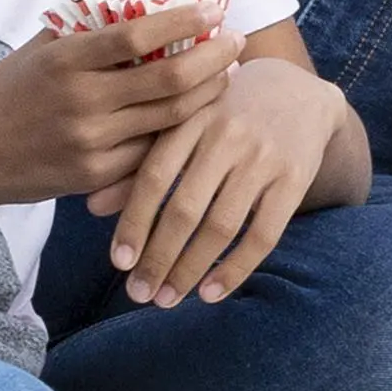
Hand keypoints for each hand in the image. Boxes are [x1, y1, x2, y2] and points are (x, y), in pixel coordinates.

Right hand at [0, 18, 216, 206]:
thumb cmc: (6, 91)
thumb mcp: (40, 50)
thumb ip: (87, 29)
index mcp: (67, 60)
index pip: (139, 35)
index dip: (185, 21)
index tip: (214, 10)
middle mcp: (83, 101)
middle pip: (170, 79)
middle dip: (215, 59)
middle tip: (237, 43)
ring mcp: (92, 143)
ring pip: (171, 119)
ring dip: (208, 95)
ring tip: (227, 75)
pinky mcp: (96, 176)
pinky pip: (151, 152)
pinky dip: (178, 132)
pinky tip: (197, 115)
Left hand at [100, 50, 362, 305]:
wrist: (299, 91)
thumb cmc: (223, 115)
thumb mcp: (182, 125)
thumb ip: (140, 162)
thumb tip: (92, 207)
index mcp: (191, 118)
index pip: (154, 177)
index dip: (134, 223)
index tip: (119, 262)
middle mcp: (227, 134)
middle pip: (185, 208)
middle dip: (158, 258)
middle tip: (138, 293)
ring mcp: (264, 157)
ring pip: (221, 226)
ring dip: (189, 270)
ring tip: (167, 299)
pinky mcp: (295, 177)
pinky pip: (263, 234)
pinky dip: (235, 269)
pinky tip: (210, 293)